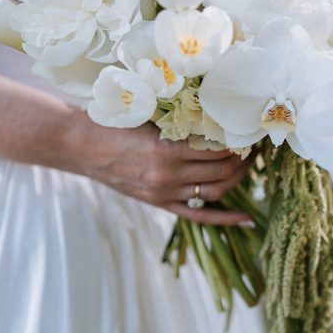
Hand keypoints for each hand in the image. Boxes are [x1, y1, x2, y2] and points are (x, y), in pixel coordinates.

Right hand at [66, 112, 254, 225]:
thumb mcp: (146, 113)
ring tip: (249, 164)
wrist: (79, 144)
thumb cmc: (111, 120)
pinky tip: (247, 219)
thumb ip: (179, 119)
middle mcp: (168, 176)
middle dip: (243, 157)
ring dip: (238, 178)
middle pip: (222, 170)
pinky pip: (199, 217)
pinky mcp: (159, 203)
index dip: (238, 139)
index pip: (218, 148)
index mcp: (166, 150)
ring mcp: (164, 193)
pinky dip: (225, 219)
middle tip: (253, 143)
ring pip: (215, 191)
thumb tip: (215, 116)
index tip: (247, 127)